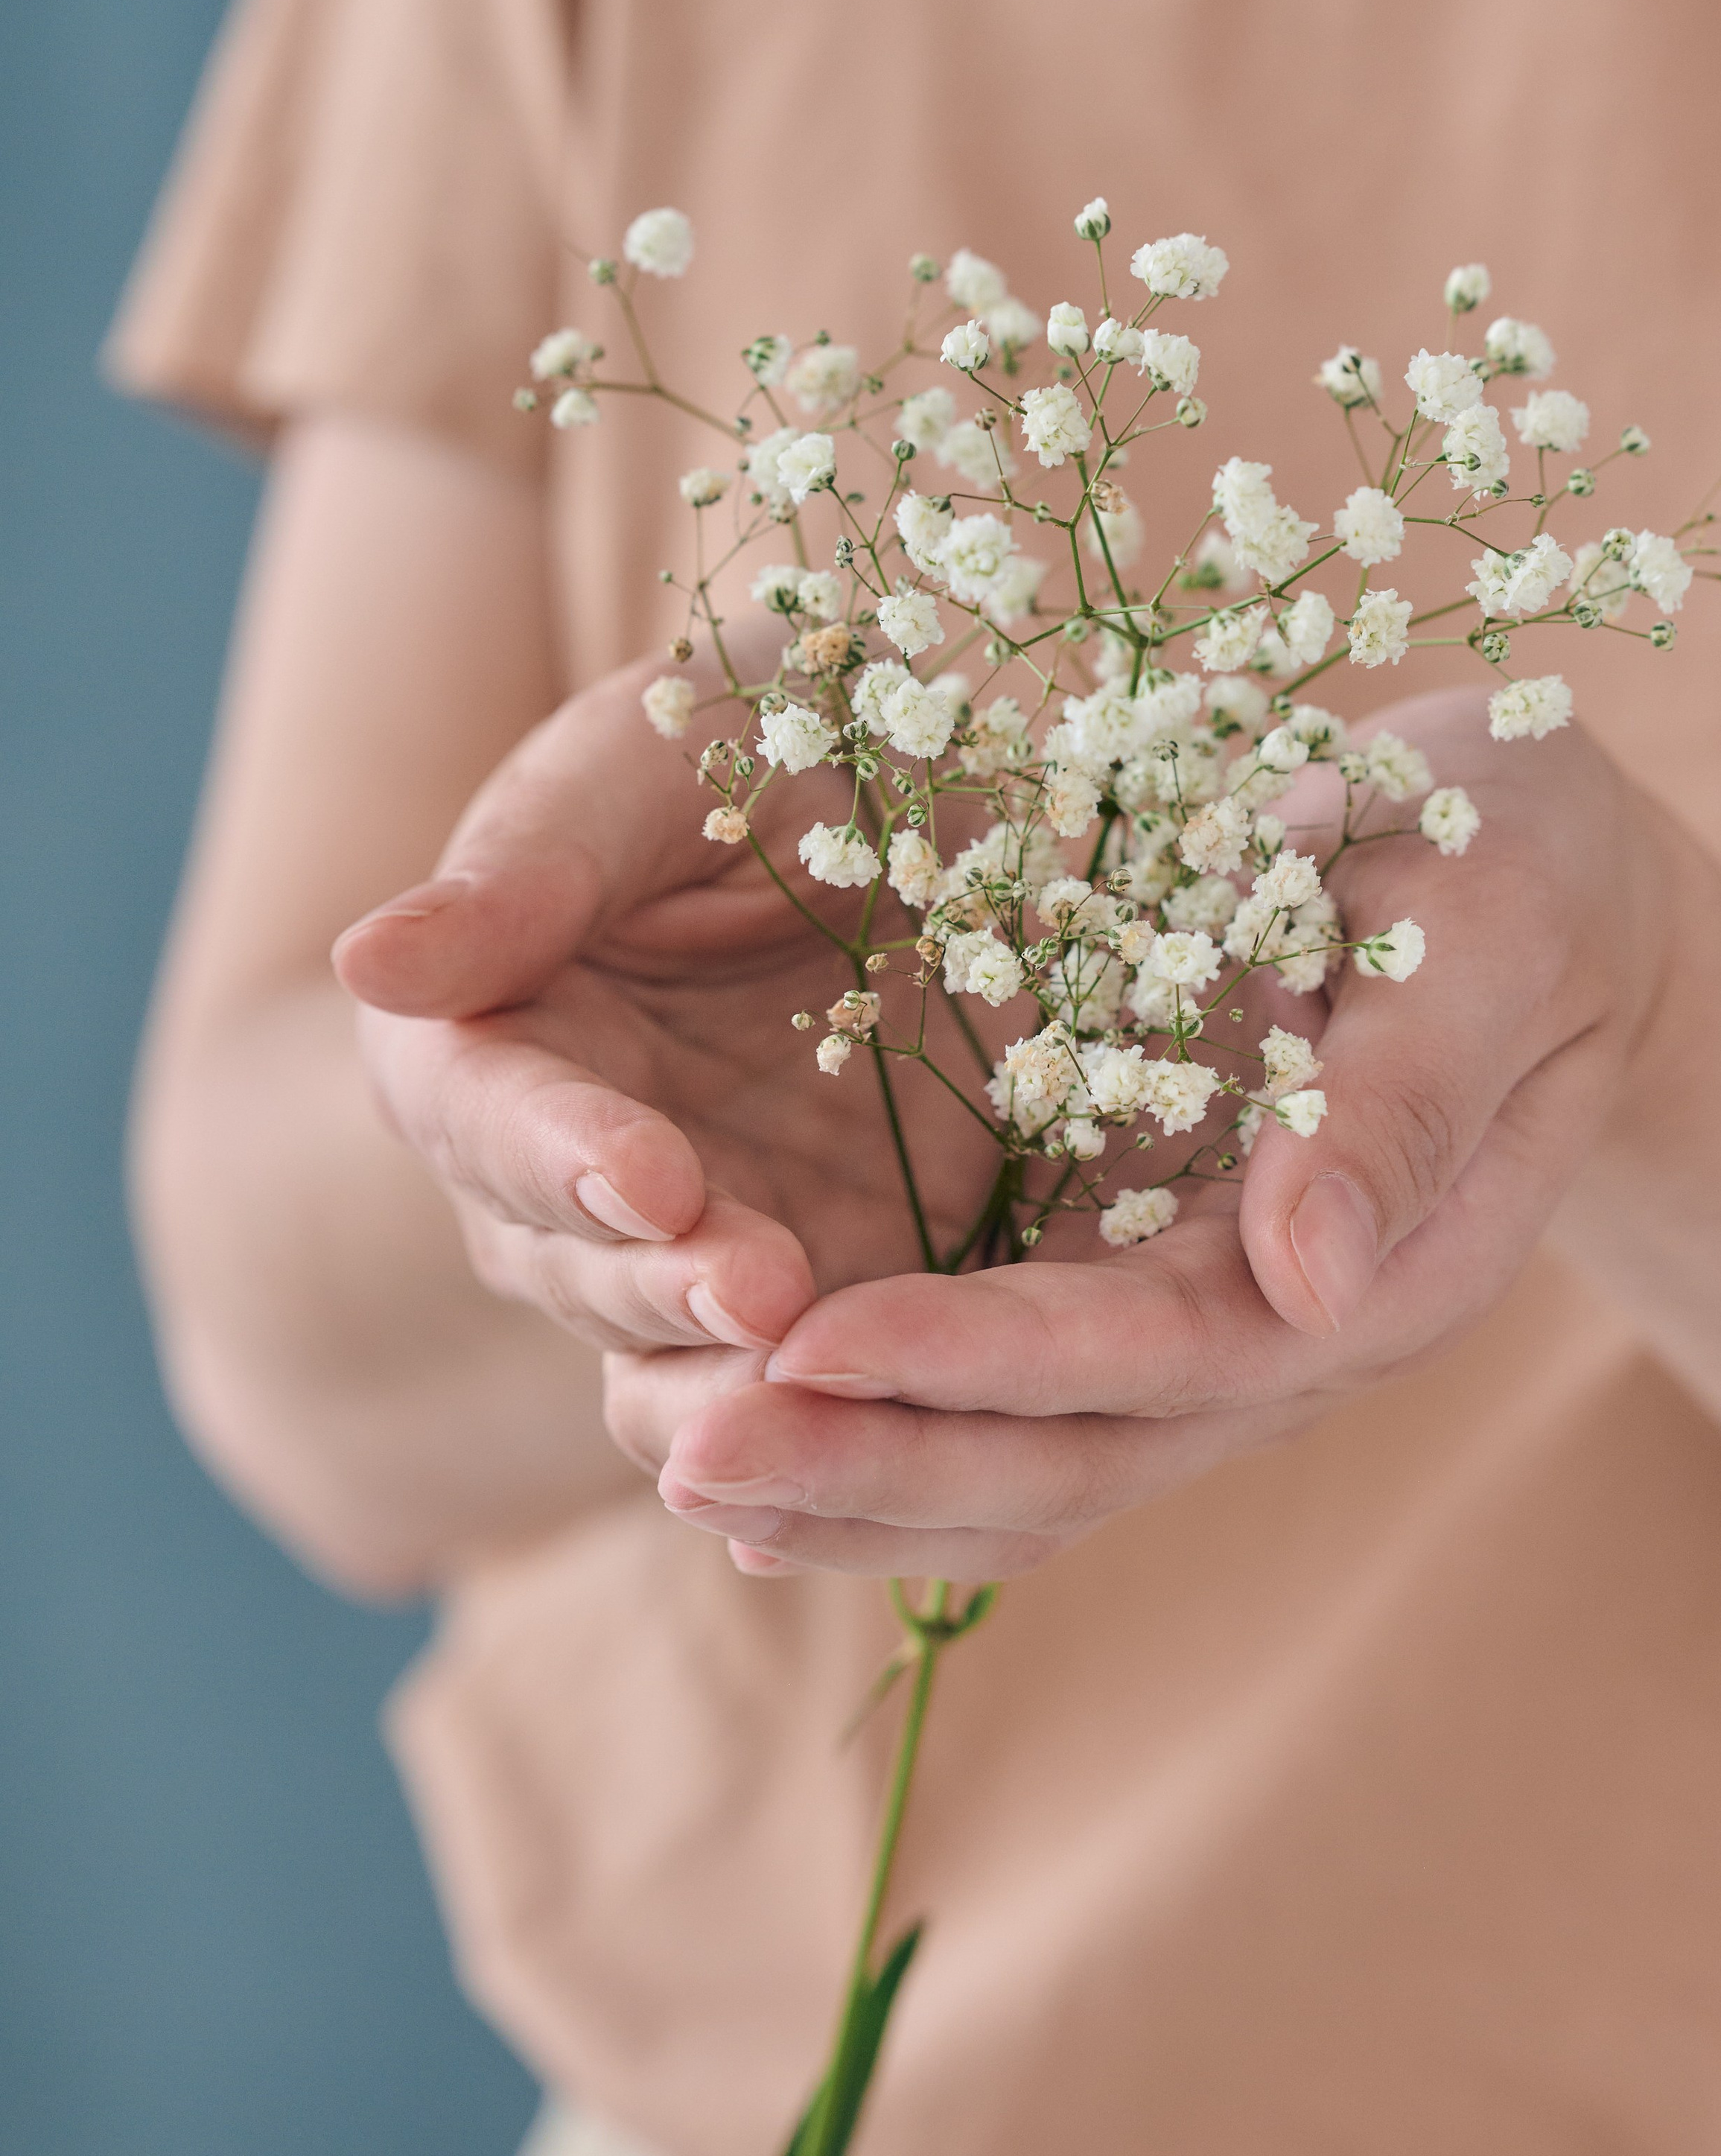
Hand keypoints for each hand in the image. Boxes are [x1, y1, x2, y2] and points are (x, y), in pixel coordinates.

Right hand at [333, 649, 1001, 1464]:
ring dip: (735, 1365)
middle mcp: (562, 1166)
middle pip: (573, 1259)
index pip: (490, 1115)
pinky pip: (800, 1378)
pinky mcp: (818, 1273)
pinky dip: (828, 1408)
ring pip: (669, 1344)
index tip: (647, 1175)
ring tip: (815, 1352)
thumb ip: (524, 868)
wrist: (917, 779)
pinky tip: (883, 1418)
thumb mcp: (643, 764)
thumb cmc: (742, 737)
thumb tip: (367, 962)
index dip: (562, 1154)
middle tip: (756, 1288)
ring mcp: (690, 1234)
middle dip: (657, 1282)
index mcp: (480, 1034)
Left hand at [656, 688, 1697, 1578]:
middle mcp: (1292, 1338)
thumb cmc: (1522, 872)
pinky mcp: (1151, 1288)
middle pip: (1071, 1458)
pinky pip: (1013, 1407)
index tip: (810, 1344)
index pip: (1160, 1353)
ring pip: (1027, 1468)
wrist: (1540, 890)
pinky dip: (887, 1433)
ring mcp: (1217, 1330)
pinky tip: (754, 1432)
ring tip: (676, 1454)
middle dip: (875, 1461)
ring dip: (855, 1477)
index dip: (983, 1360)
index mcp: (1384, 1267)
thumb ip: (1403, 1096)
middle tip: (685, 1448)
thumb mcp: (1491, 934)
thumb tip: (1310, 1272)